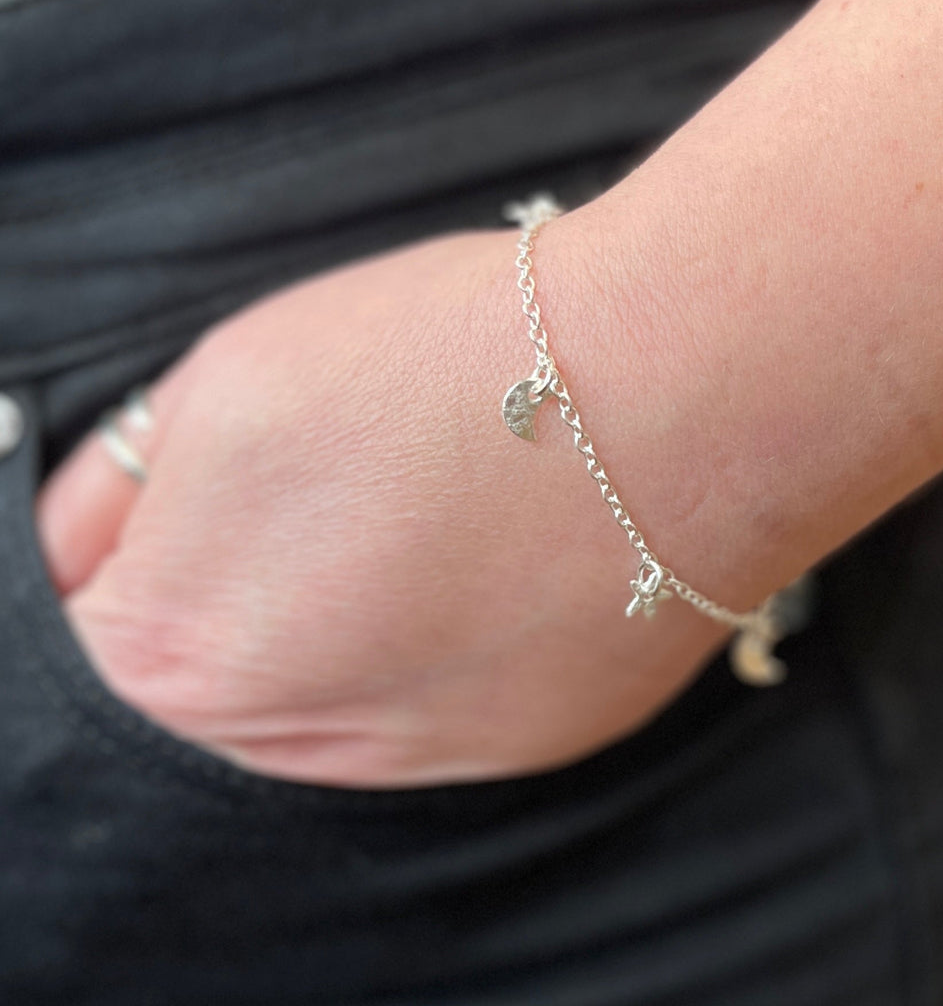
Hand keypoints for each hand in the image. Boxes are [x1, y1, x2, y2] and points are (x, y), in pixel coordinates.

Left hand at [36, 221, 717, 787]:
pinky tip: (492, 557)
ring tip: (425, 512)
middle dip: (241, 581)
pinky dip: (441, 640)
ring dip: (348, 618)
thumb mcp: (224, 384)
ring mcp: (419, 756)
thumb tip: (96, 544)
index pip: (93, 621)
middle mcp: (291, 739)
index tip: (206, 486)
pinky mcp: (521, 749)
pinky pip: (433, 705)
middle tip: (333, 483)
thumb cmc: (447, 363)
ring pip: (331, 694)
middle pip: (215, 673)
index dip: (145, 538)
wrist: (673, 394)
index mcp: (180, 650)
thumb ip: (128, 493)